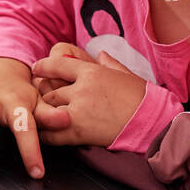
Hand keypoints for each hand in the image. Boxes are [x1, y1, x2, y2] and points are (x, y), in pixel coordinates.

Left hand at [31, 49, 146, 147]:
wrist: (153, 122)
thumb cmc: (143, 98)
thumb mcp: (127, 75)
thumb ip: (111, 64)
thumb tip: (101, 55)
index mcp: (92, 71)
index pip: (59, 63)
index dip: (44, 66)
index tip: (36, 69)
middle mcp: (81, 88)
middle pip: (50, 90)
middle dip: (44, 95)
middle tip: (40, 99)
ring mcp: (79, 109)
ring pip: (48, 109)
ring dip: (44, 114)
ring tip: (41, 117)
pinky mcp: (79, 131)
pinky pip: (52, 133)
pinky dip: (46, 134)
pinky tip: (46, 134)